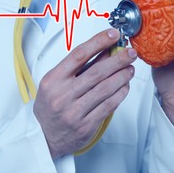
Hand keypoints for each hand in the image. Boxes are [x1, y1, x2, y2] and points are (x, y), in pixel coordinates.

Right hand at [33, 29, 137, 156]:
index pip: (79, 55)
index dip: (98, 42)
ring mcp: (74, 112)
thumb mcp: (56, 82)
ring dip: (122, 76)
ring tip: (130, 68)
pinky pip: (108, 106)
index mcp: (53, 80)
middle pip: (97, 72)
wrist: (43, 137)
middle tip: (130, 53)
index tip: (113, 35)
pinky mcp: (86, 126)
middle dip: (118, 60)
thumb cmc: (50, 106)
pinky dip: (120, 94)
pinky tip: (125, 86)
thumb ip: (79, 67)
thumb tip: (105, 50)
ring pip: (105, 89)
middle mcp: (63, 95)